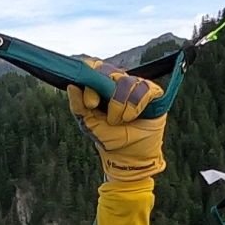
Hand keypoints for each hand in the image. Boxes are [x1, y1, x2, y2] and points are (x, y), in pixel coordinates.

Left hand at [67, 57, 167, 183]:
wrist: (131, 156)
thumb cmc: (109, 138)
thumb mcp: (89, 124)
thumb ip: (78, 106)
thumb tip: (71, 86)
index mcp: (100, 87)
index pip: (93, 68)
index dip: (90, 77)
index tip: (90, 103)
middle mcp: (117, 82)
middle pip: (109, 70)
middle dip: (104, 92)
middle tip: (101, 109)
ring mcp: (135, 86)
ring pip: (126, 81)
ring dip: (119, 104)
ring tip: (119, 121)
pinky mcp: (153, 93)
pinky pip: (144, 89)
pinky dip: (135, 105)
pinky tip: (131, 118)